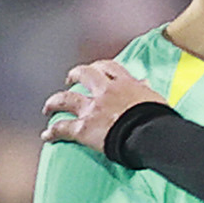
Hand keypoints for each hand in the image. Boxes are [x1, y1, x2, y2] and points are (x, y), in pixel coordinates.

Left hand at [41, 60, 166, 152]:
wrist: (149, 134)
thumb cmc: (157, 119)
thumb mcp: (155, 98)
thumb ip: (145, 89)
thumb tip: (145, 82)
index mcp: (124, 84)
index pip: (109, 67)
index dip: (99, 67)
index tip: (96, 69)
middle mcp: (105, 92)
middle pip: (84, 75)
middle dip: (74, 76)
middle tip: (70, 80)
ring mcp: (92, 109)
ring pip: (66, 99)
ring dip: (54, 102)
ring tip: (48, 106)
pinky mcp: (84, 128)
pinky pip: (62, 128)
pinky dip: (53, 132)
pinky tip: (46, 136)